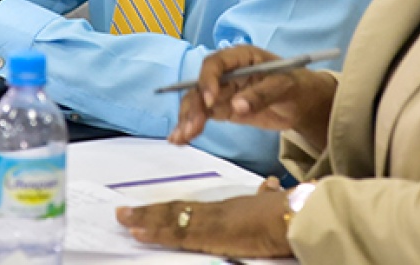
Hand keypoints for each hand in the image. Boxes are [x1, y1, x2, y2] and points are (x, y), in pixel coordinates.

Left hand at [115, 191, 292, 257]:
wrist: (297, 214)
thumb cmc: (290, 210)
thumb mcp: (274, 201)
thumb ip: (265, 194)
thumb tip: (268, 184)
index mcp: (228, 207)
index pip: (191, 208)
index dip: (166, 209)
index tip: (145, 210)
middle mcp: (216, 211)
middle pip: (176, 211)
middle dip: (147, 213)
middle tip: (122, 212)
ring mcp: (212, 222)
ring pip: (172, 220)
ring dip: (145, 220)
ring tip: (124, 220)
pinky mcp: (212, 234)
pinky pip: (178, 234)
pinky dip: (157, 232)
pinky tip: (140, 232)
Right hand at [169, 44, 337, 152]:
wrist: (303, 103)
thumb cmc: (297, 86)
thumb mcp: (284, 86)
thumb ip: (261, 95)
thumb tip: (237, 107)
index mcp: (240, 57)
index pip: (215, 64)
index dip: (208, 81)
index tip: (210, 102)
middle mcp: (226, 72)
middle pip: (201, 85)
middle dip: (193, 106)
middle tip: (190, 128)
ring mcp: (223, 91)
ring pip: (198, 103)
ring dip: (187, 118)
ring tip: (181, 138)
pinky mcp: (223, 109)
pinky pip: (203, 116)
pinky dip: (191, 126)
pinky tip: (180, 139)